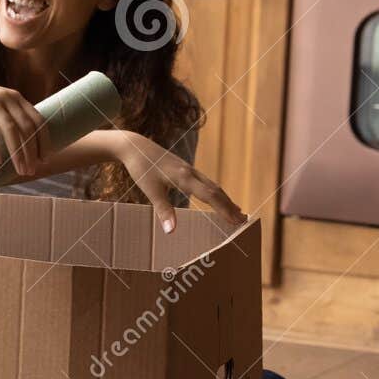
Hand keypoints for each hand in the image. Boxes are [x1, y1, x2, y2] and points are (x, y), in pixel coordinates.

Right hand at [0, 73, 48, 175]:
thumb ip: (9, 116)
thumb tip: (25, 141)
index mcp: (15, 97)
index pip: (38, 120)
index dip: (44, 140)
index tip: (45, 159)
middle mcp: (6, 96)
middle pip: (27, 127)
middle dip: (32, 151)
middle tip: (31, 171)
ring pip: (11, 129)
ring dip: (17, 153)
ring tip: (19, 170)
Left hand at [114, 132, 247, 232]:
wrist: (135, 146)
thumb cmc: (141, 168)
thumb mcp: (150, 190)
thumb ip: (163, 210)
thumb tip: (171, 232)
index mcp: (184, 177)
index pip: (210, 196)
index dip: (224, 209)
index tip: (236, 221)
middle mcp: (191, 172)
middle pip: (216, 190)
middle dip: (230, 206)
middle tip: (243, 221)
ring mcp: (190, 170)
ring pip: (213, 186)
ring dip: (226, 200)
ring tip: (238, 213)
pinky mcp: (186, 170)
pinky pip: (207, 183)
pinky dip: (217, 194)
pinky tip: (219, 199)